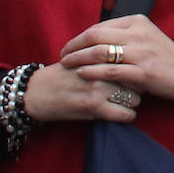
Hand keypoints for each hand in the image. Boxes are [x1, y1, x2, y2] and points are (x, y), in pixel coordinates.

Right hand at [22, 62, 139, 123]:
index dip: (137, 69)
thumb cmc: (61, 74)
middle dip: (138, 86)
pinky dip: (126, 116)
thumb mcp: (83, 58)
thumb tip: (130, 61)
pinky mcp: (93, 107)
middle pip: (137, 78)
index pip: (133, 60)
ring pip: (135, 97)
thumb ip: (105, 58)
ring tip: (126, 102)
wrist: (35, 92)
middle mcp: (102, 70)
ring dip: (133, 102)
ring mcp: (98, 89)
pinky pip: (124, 114)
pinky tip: (121, 114)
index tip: (136, 74)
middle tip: (133, 91)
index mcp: (100, 56)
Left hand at [59, 14, 173, 105]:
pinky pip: (110, 70)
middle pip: (95, 36)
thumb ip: (125, 35)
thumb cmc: (166, 58)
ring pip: (99, 52)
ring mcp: (141, 53)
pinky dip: (92, 71)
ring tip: (66, 65)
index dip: (80, 37)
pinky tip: (81, 74)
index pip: (100, 26)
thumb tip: (97, 39)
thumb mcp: (147, 38)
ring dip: (78, 59)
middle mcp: (139, 34)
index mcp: (138, 22)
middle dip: (74, 46)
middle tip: (62, 56)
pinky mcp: (143, 72)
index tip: (70, 46)